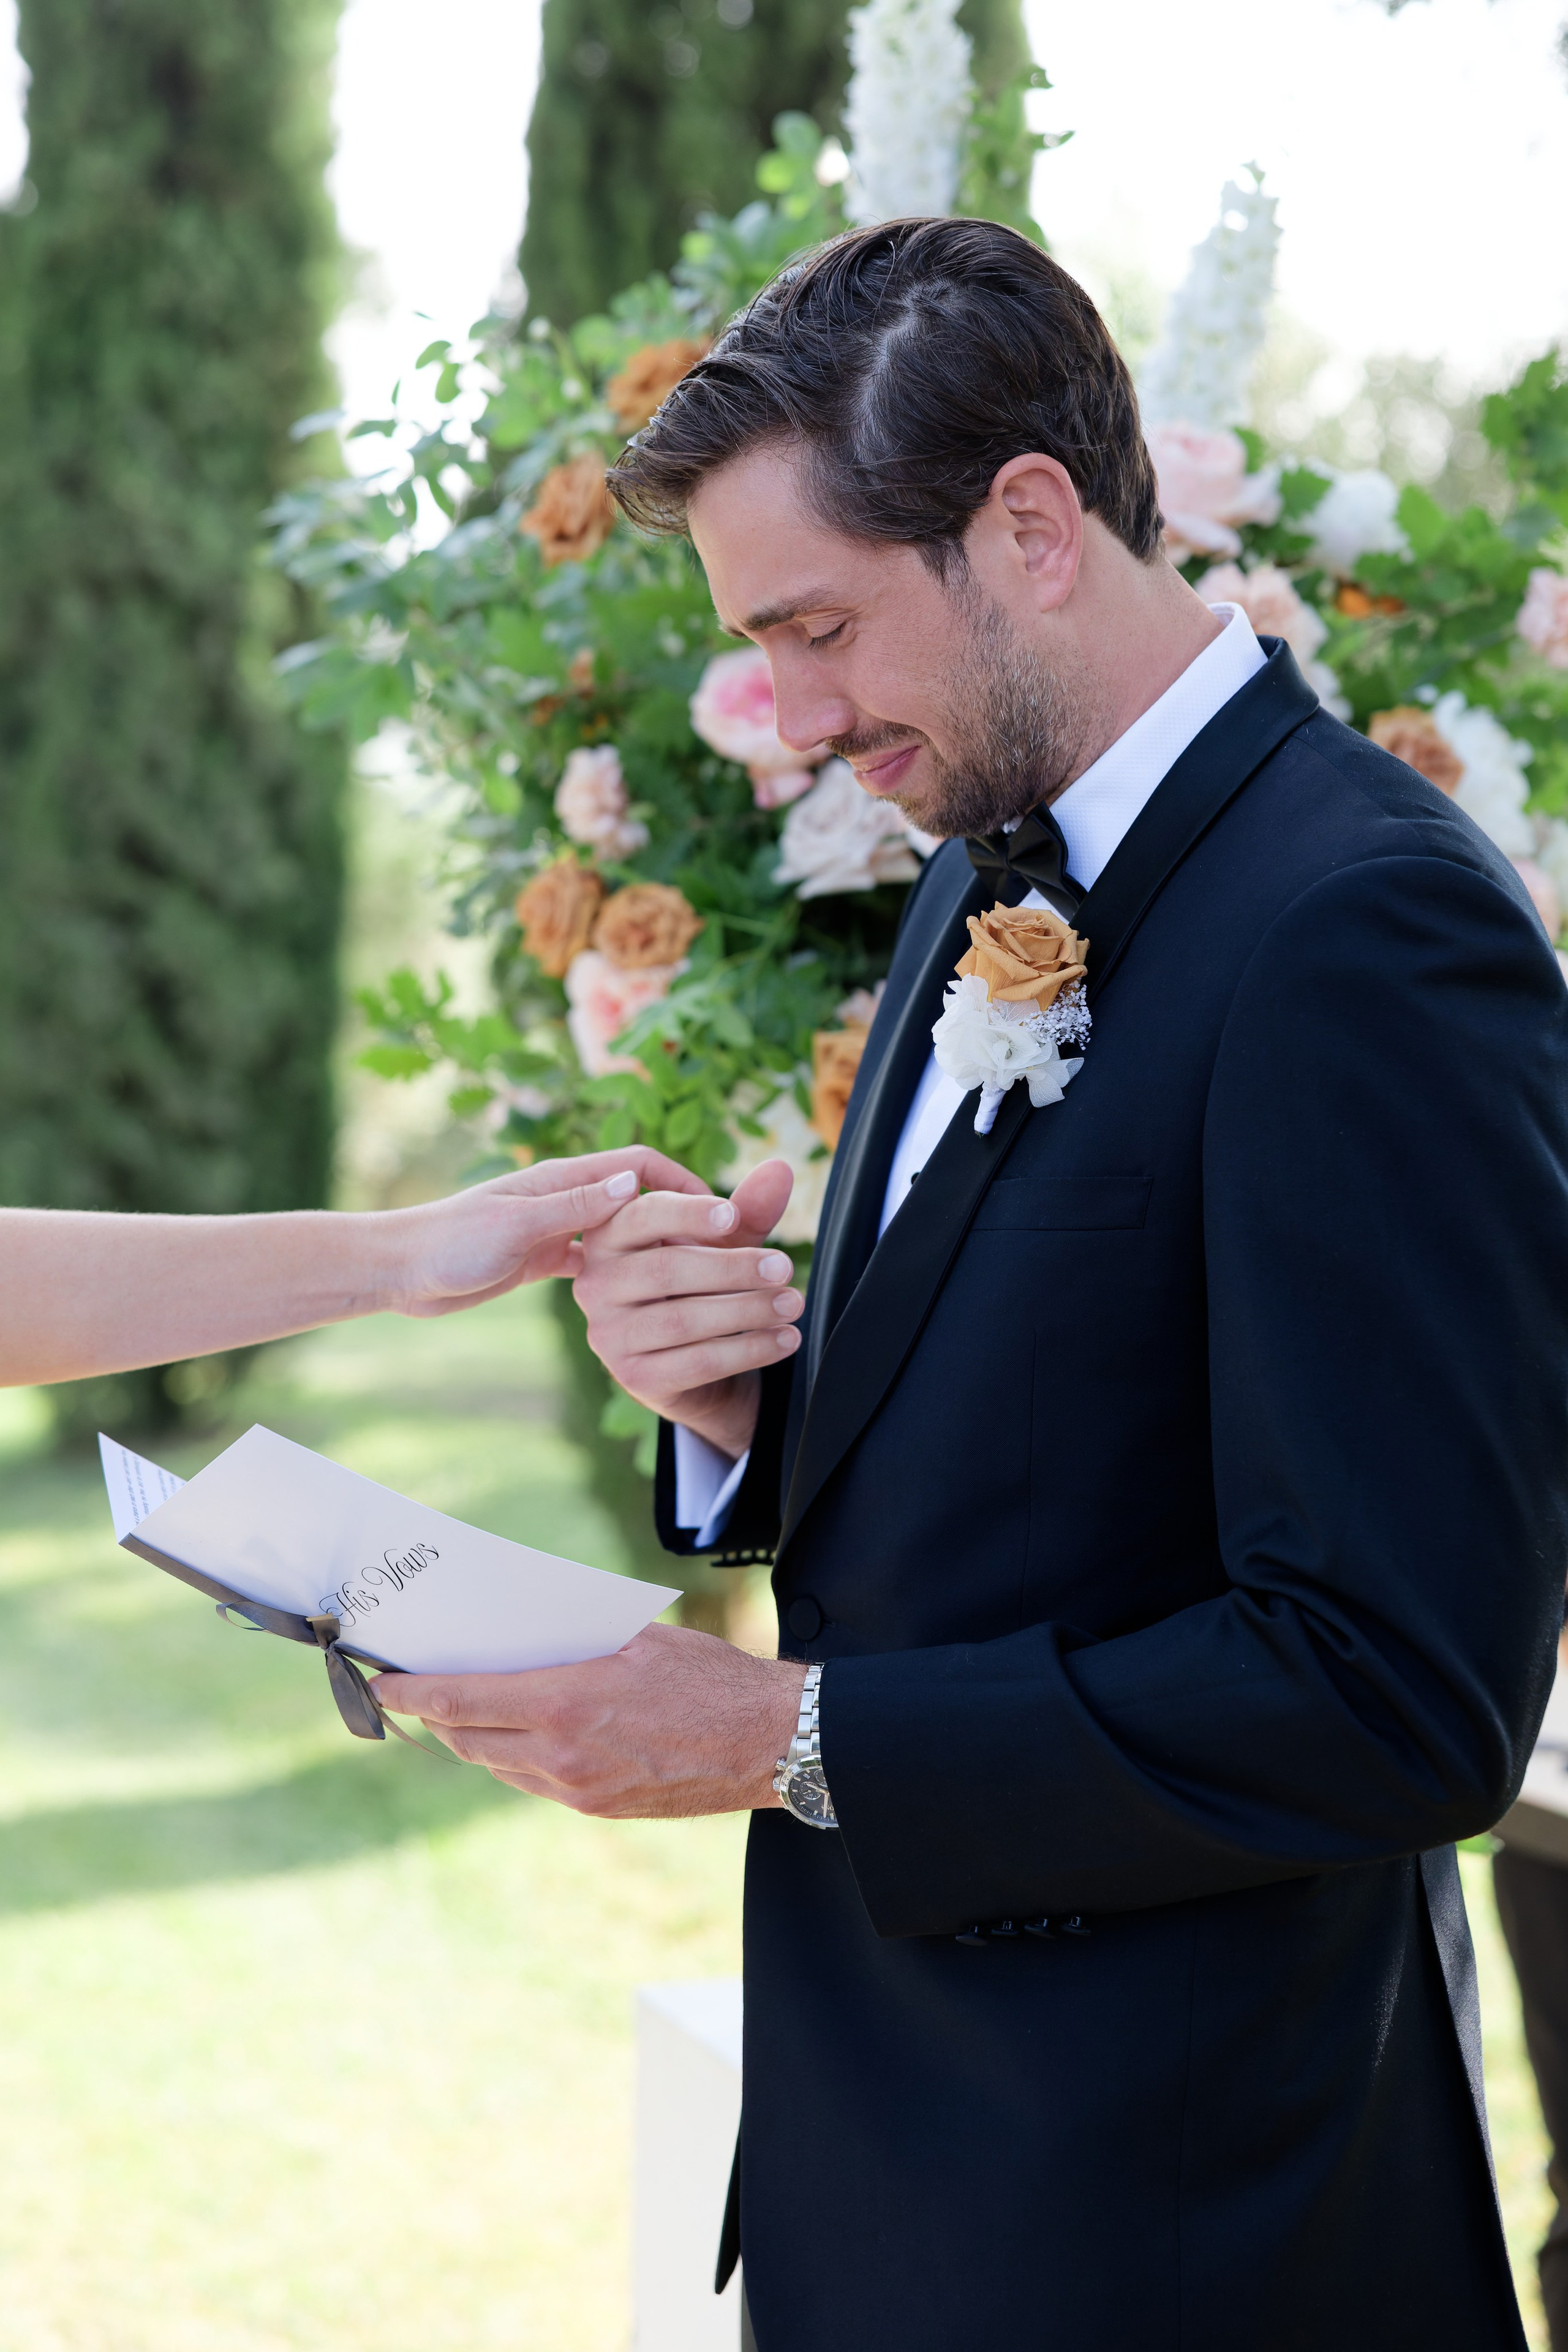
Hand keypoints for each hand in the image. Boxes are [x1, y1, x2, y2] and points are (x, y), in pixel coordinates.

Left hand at [372, 1624, 806, 1816]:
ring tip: (464, 1709)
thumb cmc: (708, 1678)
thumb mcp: (637, 1637)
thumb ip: (572, 1642)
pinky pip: (532, 1783)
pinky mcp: (596, 1809)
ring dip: (473, 1738)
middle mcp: (560, 1756)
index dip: (410, 1694)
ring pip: (496, 1765)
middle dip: (434, 1715)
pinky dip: (513, 1757)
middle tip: (416, 1690)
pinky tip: (521, 1734)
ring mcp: (576, 1791)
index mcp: (566, 1703)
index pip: (459, 1701)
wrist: (767, 1743)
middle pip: (465, 1740)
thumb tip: (520, 1638)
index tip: (381, 1684)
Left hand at [385, 1148, 710, 1316]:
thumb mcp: (515, 1225)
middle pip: (639, 1196)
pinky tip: (647, 1296)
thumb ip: (572, 1207)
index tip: (718, 1214)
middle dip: (680, 1215)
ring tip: (694, 1272)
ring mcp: (556, 1228)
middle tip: (719, 1249)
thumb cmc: (450, 1242)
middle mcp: (564, 1198)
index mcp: (561, 1179)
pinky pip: (599, 1260)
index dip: (682, 1182)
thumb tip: (632, 1183)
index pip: (639, 1165)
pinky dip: (625, 1269)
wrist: (402, 1269)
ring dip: (656, 1244)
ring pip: (623, 1230)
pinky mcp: (544, 1258)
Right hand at [572, 1158, 801, 1457]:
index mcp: (608, 1238)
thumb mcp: (721, 1244)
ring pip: (683, 1319)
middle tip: (783, 1267)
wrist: (686, 1362)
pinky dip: (750, 1350)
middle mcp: (596, 1284)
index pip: (641, 1217)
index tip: (732, 1215)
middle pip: (666, 1270)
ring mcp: (609, 1335)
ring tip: (792, 1303)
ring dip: (748, 1310)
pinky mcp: (634, 1376)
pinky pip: (698, 1361)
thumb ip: (746, 1210)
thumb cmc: (697, 1286)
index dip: (687, 1213)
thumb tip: (780, 1169)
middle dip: (733, 1267)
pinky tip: (785, 1339)